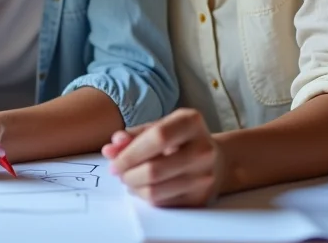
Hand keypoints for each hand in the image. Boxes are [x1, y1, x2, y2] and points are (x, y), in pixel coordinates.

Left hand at [102, 108, 224, 206]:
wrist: (217, 160)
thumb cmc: (180, 140)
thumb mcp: (159, 127)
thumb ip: (134, 136)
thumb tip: (110, 149)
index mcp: (192, 122)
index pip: (158, 137)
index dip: (130, 152)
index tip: (114, 161)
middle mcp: (203, 149)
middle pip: (154, 169)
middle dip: (127, 174)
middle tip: (118, 172)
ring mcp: (205, 176)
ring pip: (155, 191)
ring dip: (133, 187)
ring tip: (128, 179)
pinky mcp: (201, 198)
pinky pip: (162, 203)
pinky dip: (145, 197)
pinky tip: (143, 187)